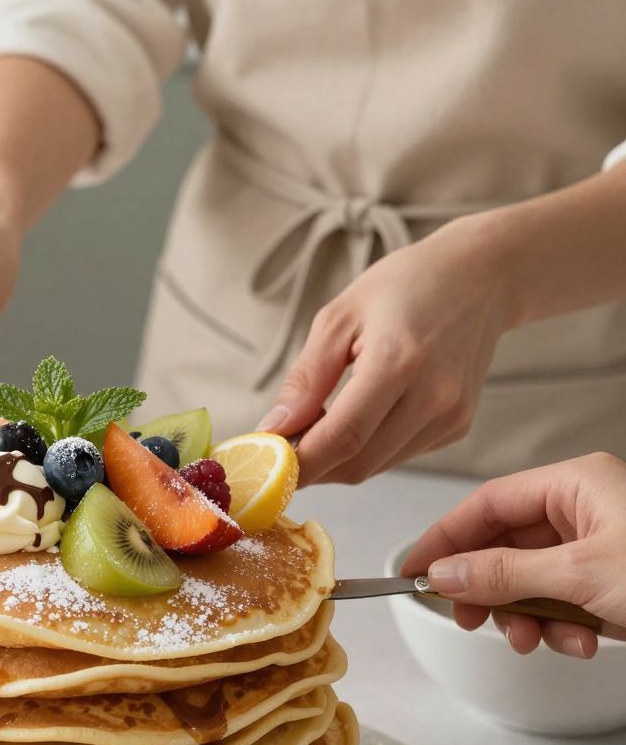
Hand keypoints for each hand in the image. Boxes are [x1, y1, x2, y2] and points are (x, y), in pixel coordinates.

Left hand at [260, 222, 509, 484]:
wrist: (480, 278)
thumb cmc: (405, 285)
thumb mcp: (340, 317)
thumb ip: (306, 378)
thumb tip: (273, 430)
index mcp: (399, 362)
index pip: (342, 437)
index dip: (300, 462)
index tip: (265, 466)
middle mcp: (433, 397)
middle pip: (358, 462)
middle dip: (313, 466)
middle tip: (280, 450)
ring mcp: (451, 416)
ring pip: (377, 466)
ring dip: (338, 459)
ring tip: (315, 427)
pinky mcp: (458, 426)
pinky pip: (399, 454)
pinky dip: (368, 449)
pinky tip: (358, 418)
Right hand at [404, 453, 625, 656]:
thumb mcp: (581, 573)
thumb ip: (507, 573)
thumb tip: (446, 573)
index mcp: (577, 485)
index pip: (489, 503)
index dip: (447, 538)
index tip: (416, 571)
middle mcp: (584, 511)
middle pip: (507, 547)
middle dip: (492, 592)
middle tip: (469, 618)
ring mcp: (597, 550)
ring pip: (532, 583)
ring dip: (530, 619)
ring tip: (538, 639)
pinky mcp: (609, 586)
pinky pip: (563, 604)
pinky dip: (563, 629)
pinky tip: (583, 642)